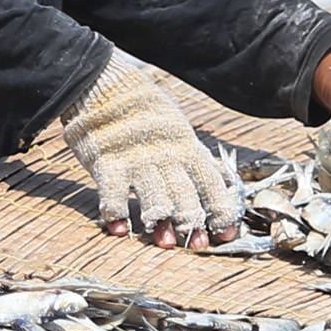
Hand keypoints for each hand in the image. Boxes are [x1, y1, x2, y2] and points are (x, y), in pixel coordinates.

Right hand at [61, 58, 241, 248]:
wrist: (104, 85)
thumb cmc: (144, 111)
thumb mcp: (179, 129)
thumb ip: (199, 157)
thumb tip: (226, 177)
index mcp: (186, 147)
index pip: (211, 183)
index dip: (221, 210)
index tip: (226, 234)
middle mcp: (165, 156)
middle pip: (186, 195)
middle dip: (194, 223)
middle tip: (197, 245)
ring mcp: (136, 160)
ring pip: (154, 197)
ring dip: (161, 223)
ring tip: (165, 242)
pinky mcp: (107, 163)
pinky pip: (112, 194)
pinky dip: (116, 214)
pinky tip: (119, 229)